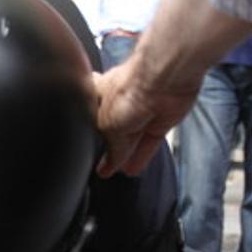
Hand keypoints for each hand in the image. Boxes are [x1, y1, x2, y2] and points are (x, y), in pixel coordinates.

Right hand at [92, 59, 198, 177]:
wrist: (163, 80)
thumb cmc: (130, 90)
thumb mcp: (106, 126)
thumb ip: (110, 148)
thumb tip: (109, 165)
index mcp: (100, 94)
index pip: (92, 117)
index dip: (89, 134)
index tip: (88, 152)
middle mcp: (121, 102)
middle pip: (114, 129)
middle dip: (109, 146)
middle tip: (104, 164)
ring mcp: (142, 111)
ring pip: (133, 138)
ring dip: (127, 155)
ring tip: (119, 171)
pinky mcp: (162, 120)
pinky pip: (150, 142)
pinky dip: (143, 155)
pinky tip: (134, 168)